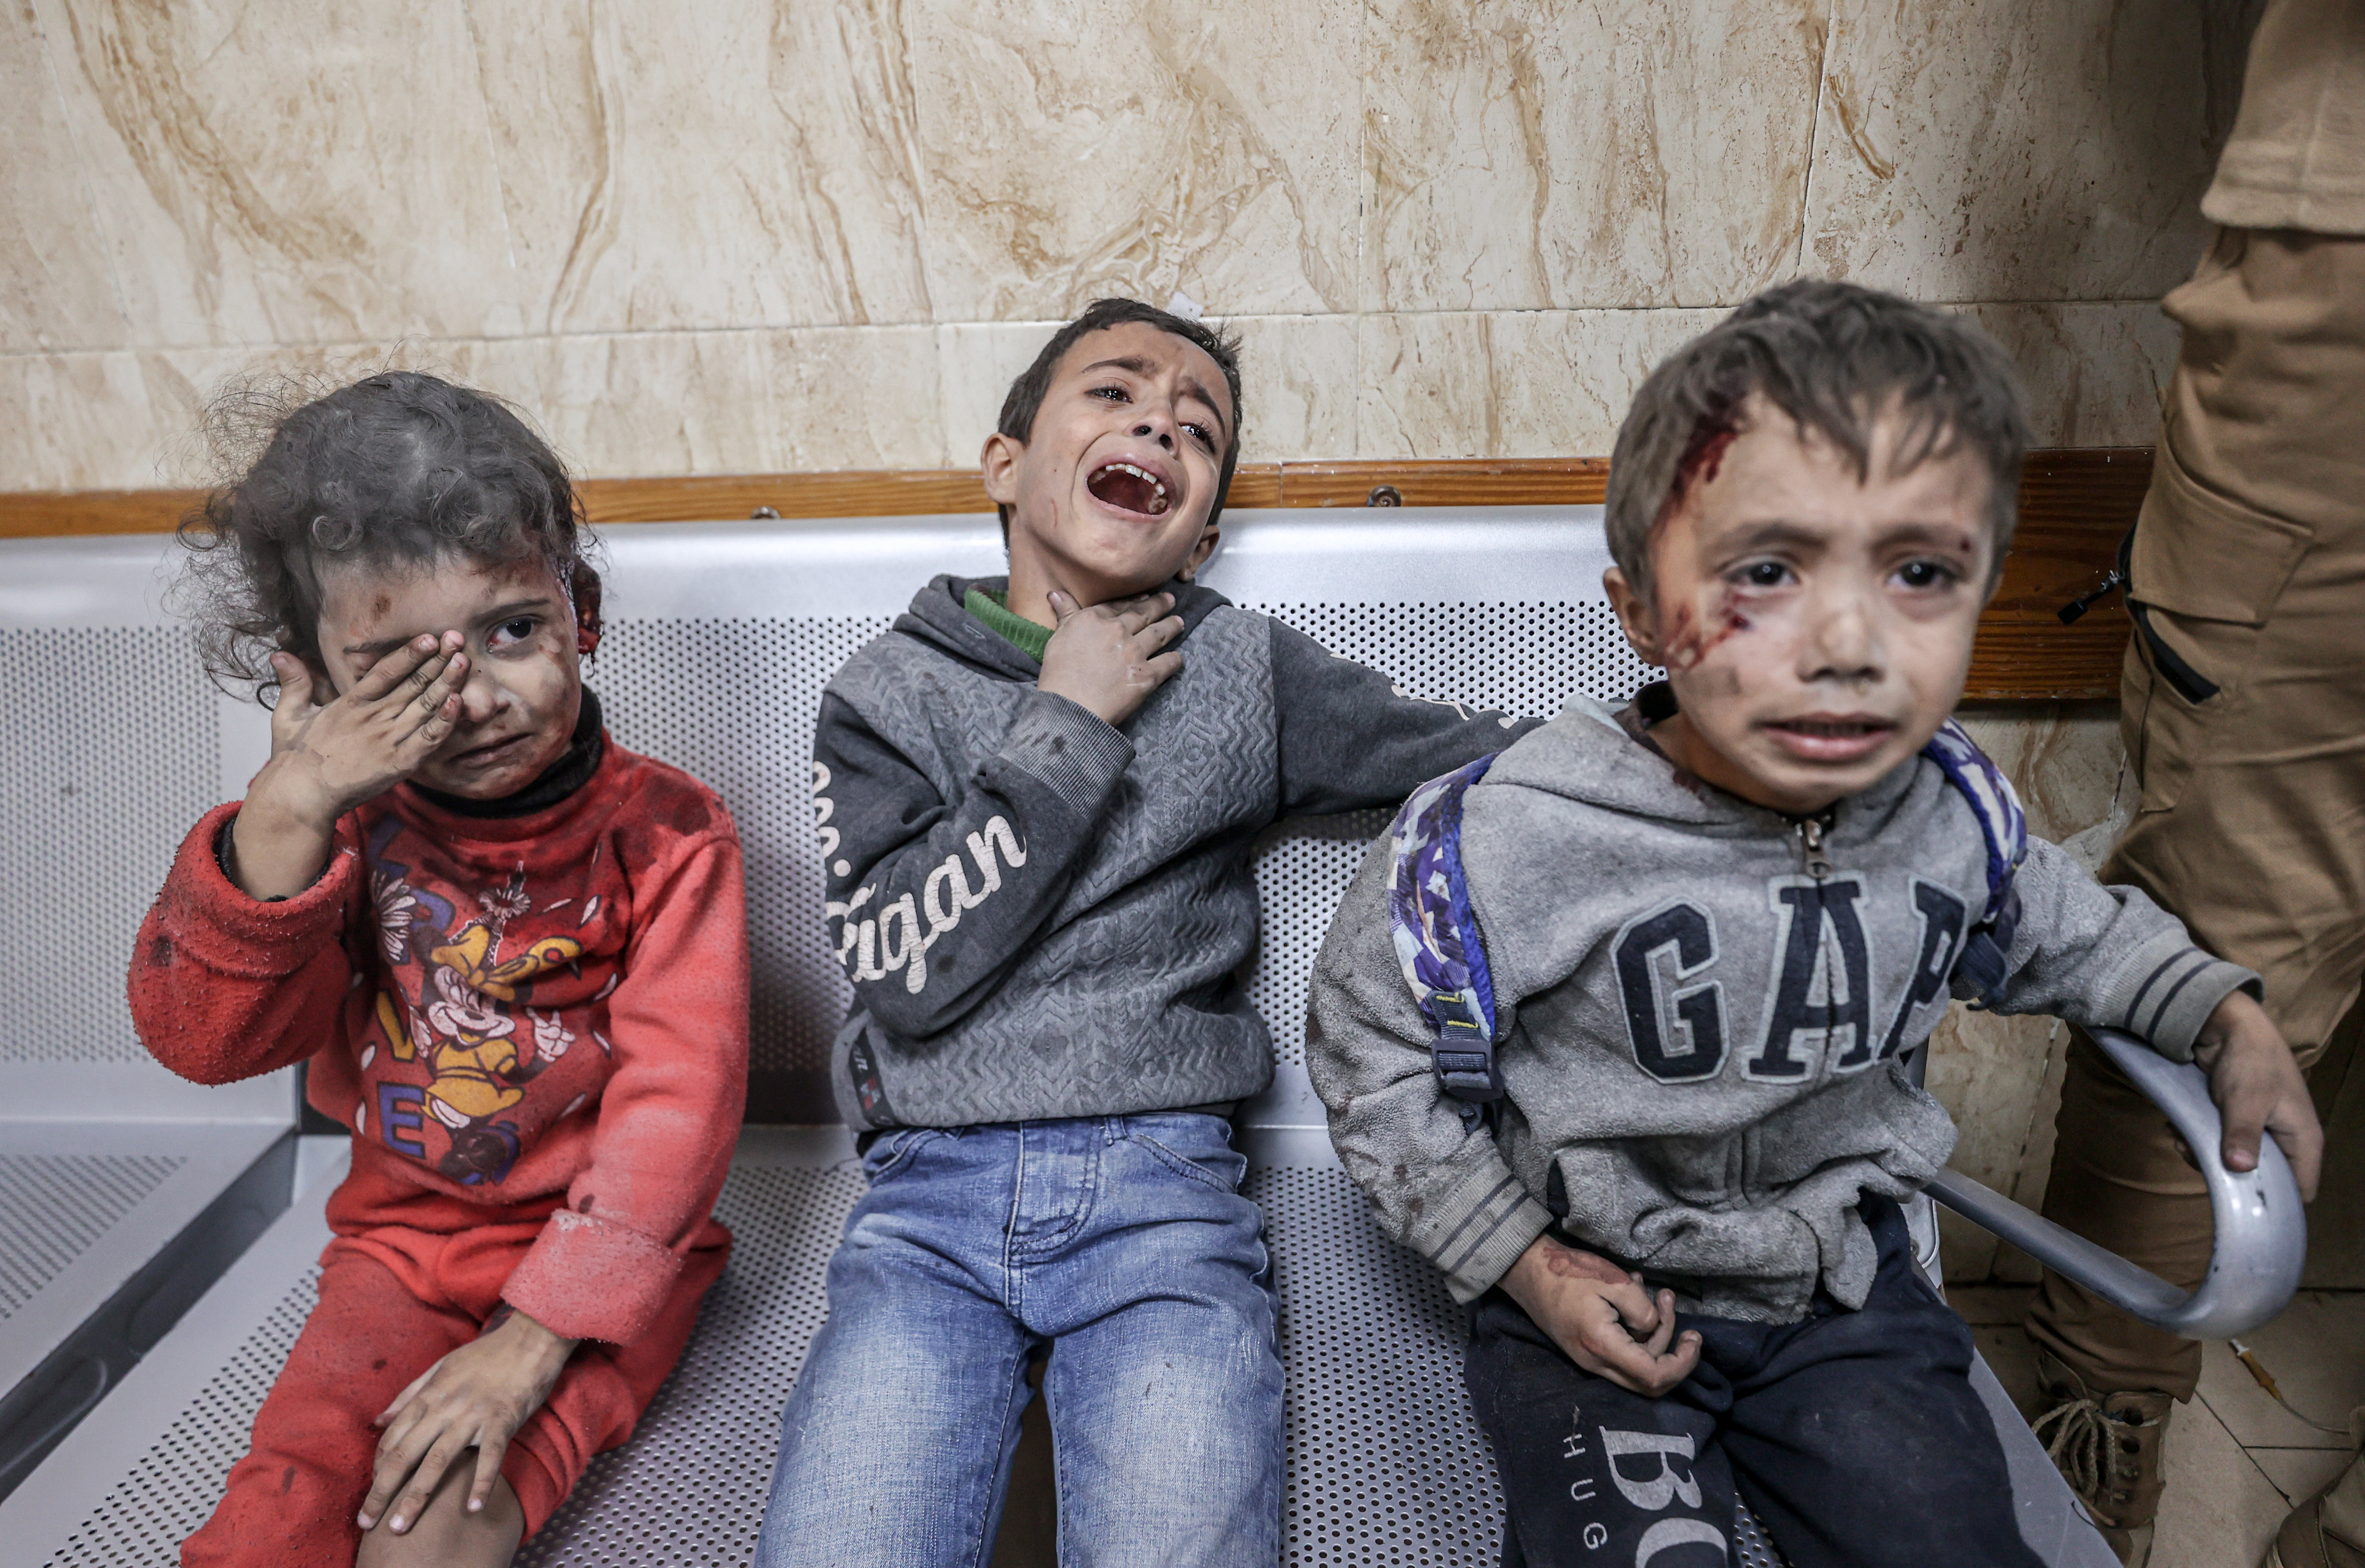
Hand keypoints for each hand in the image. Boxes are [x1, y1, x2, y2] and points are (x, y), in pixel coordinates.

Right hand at [229, 634, 468, 897]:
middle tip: (458, 639)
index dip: (409, 653)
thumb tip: (279, 654)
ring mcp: (388, 740)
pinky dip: (445, 721)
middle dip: (437, 661)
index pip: (386, 672)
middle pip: (413, 684)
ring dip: (446, 683)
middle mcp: (373, 717)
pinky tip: (458, 702)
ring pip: (425, 706)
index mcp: (351, 704)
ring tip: (463, 661)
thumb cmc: (294, 758)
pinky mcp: (399, 763)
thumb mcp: (289, 715)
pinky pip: (429, 739)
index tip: (430, 638)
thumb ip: (294, 683)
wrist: (300, 796)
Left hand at [357, 1307, 576, 1535]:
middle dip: (382, 1491)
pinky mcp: (502, 1419)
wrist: (531, 1338)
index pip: (393, 1438)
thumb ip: (409, 1395)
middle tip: (366, 1522)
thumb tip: (377, 1421)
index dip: (377, 1468)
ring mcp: (473, 1415)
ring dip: (416, 1496)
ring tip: (400, 1526)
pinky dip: (481, 1481)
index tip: (373, 1492)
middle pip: (405, 1455)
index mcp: (430, 1395)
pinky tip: (473, 1507)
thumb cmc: (487, 1354)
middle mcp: (445, 1407)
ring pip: (438, 1460)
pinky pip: (489, 1455)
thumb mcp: (441, 1367)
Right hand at [1036, 589, 1183, 726]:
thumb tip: (1055, 593)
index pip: (1118, 605)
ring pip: (1159, 634)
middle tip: (1170, 600)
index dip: (1133, 600)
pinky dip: (1175, 660)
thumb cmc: (1059, 674)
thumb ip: (1064, 614)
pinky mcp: (1147, 675)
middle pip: (1143, 614)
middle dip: (1158, 605)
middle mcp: (1119, 631)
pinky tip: (1178, 657)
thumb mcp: (1057, 638)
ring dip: (1171, 626)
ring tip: (1179, 622)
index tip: (1145, 596)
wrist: (1071, 706)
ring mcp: (1135, 652)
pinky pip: (1167, 663)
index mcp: (1096, 619)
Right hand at [1501, 1234, 1701, 1395]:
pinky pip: (1622, 1355)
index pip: (1653, 1376)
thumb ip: (1642, 1310)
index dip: (1683, 1364)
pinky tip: (1637, 1298)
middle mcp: (1595, 1363)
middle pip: (1649, 1383)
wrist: (1528, 1270)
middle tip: (1679, 1316)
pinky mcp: (1587, 1351)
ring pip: (1637, 1368)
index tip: (1694, 1338)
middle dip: (1674, 1354)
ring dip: (1657, 1335)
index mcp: (1602, 1346)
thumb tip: (1653, 1330)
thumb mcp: (1614, 1281)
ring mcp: (1589, 1360)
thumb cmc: (1568, 1272)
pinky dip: (1638, 1334)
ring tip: (1660, 1295)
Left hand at [2192, 991, 2322, 1200]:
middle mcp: (2285, 1140)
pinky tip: (2178, 1129)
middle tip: (2193, 1155)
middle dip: (2225, 1175)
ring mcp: (2260, 1131)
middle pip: (2260, 1179)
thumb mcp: (2246, 1099)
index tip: (2238, 1200)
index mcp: (2302, 1141)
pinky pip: (2220, 1144)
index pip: (2300, 1190)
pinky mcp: (2236, 1122)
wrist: (2230, 1025)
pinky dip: (2198, 1141)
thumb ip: (2243, 1135)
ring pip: (2234, 1163)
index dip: (2274, 1201)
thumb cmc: (2251, 1061)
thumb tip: (2238, 1168)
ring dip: (2204, 1156)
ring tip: (2181, 1139)